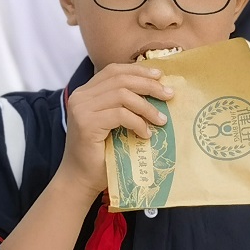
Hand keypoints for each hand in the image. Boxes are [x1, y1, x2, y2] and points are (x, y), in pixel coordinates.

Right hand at [58, 63, 174, 197]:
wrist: (80, 179)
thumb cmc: (100, 153)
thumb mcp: (113, 123)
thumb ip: (123, 105)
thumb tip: (156, 90)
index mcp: (85, 93)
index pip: (113, 71)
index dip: (137, 70)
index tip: (160, 76)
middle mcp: (80, 97)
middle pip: (120, 79)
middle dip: (148, 85)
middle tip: (169, 95)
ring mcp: (81, 109)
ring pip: (122, 95)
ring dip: (147, 107)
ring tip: (161, 120)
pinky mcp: (87, 124)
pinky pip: (120, 115)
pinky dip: (138, 123)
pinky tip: (145, 134)